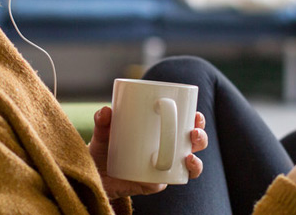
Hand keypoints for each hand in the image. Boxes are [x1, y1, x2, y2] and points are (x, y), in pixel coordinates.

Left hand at [88, 106, 208, 199]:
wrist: (94, 173)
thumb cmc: (104, 148)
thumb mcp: (103, 132)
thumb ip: (103, 121)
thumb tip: (106, 111)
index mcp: (161, 133)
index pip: (186, 125)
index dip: (197, 122)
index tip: (196, 116)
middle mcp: (168, 150)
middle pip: (194, 145)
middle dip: (201, 138)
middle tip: (193, 133)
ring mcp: (163, 168)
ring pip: (189, 167)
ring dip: (196, 163)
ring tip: (189, 157)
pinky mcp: (153, 184)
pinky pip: (167, 183)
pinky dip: (173, 179)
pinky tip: (170, 175)